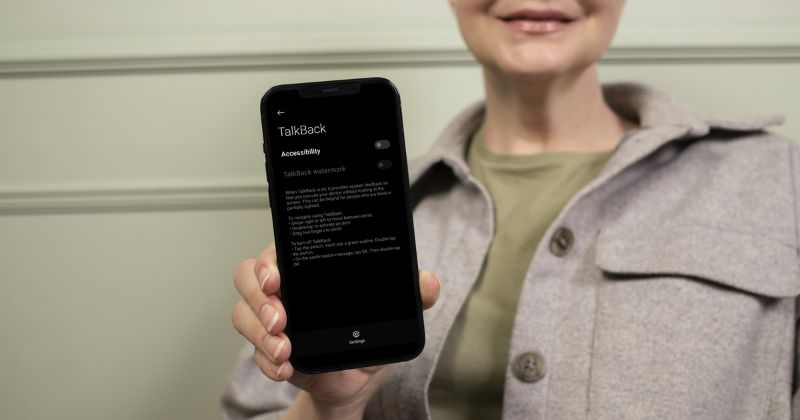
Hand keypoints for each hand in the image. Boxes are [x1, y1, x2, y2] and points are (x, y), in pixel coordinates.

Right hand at [232, 242, 440, 418]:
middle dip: (259, 297)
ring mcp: (271, 322)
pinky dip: (266, 363)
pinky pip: (254, 354)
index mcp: (307, 271)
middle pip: (248, 277)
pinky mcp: (268, 352)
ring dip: (258, 332)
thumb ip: (413, 295)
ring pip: (242, 314)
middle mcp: (283, 291)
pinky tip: (285, 369)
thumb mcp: (393, 314)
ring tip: (284, 349)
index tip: (278, 277)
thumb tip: (428, 282)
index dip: (270, 259)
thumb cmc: (367, 336)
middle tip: (280, 318)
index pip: (279, 251)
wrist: (357, 380)